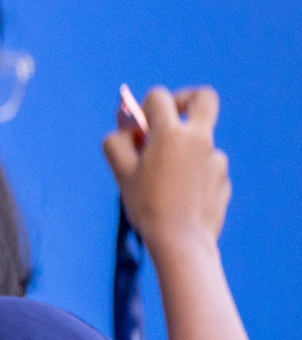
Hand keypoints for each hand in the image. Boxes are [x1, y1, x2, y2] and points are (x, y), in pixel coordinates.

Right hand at [102, 87, 229, 257]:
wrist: (181, 242)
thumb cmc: (147, 206)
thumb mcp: (120, 173)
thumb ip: (117, 142)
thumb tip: (126, 128)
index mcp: (171, 134)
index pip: (159, 97)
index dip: (144, 106)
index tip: (139, 127)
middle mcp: (198, 140)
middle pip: (203, 98)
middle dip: (186, 100)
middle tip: (171, 118)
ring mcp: (215, 159)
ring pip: (199, 141)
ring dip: (181, 152)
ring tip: (163, 184)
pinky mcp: (223, 179)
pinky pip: (205, 168)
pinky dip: (192, 175)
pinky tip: (179, 198)